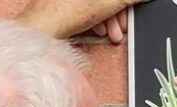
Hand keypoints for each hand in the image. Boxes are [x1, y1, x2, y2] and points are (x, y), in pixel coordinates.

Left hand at [16, 0, 148, 40]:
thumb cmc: (64, 14)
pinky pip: (87, 7)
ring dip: (109, 19)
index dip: (127, 3)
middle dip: (118, 12)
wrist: (40, 32)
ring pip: (98, 2)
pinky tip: (98, 31)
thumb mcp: (107, 3)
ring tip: (112, 34)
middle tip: (123, 26)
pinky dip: (96, 19)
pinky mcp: (64, 4)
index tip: (135, 8)